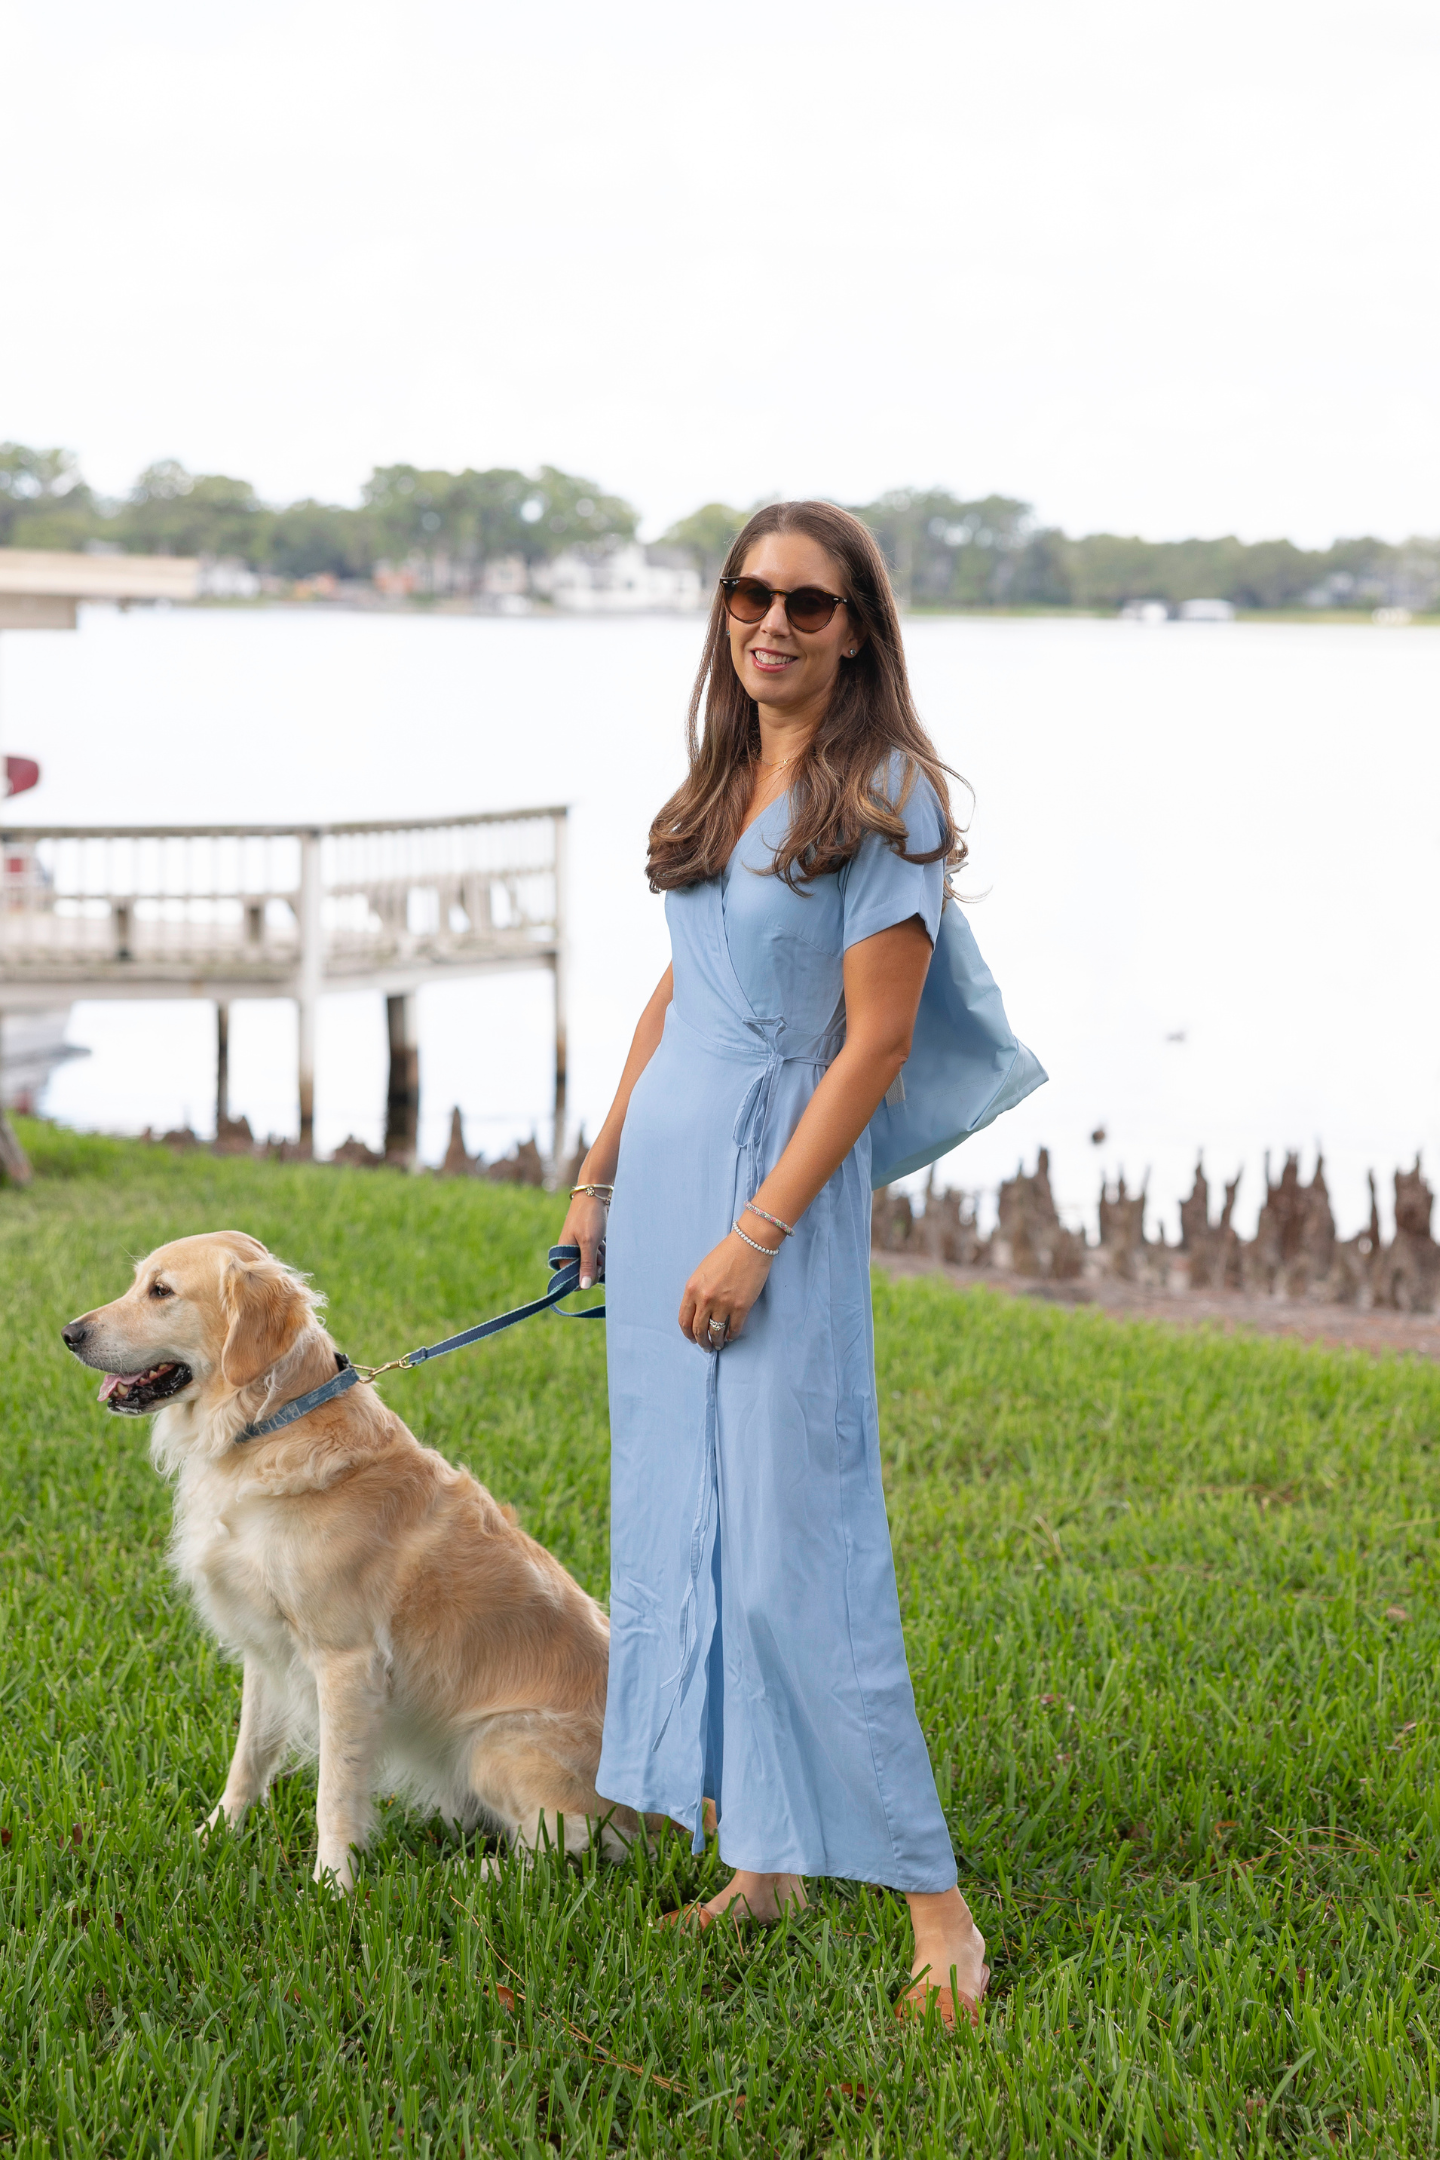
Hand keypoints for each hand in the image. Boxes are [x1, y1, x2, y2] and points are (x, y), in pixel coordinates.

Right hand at [558, 1192, 607, 1288]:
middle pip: (586, 1275)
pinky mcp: (589, 1245)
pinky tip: (603, 1242)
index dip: (586, 1278)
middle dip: (596, 1266)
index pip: (573, 1281)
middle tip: (599, 1252)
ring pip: (594, 1266)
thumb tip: (584, 1287)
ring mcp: (580, 1250)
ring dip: (601, 1258)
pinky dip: (603, 1252)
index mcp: (563, 1255)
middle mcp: (570, 1255)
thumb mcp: (589, 1242)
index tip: (595, 1268)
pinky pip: (598, 1257)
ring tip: (601, 1244)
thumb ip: (587, 1265)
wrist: (595, 1195)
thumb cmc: (589, 1217)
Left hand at [678, 1228, 778, 1347]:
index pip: (684, 1320)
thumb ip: (697, 1291)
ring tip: (718, 1345)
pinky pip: (734, 1329)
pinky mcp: (741, 1307)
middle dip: (701, 1341)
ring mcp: (723, 1304)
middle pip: (699, 1330)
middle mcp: (705, 1299)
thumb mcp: (702, 1271)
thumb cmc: (726, 1254)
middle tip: (705, 1346)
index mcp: (692, 1289)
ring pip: (716, 1333)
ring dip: (716, 1342)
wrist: (750, 1245)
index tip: (692, 1338)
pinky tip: (731, 1336)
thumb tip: (698, 1311)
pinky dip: (731, 1336)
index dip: (687, 1333)